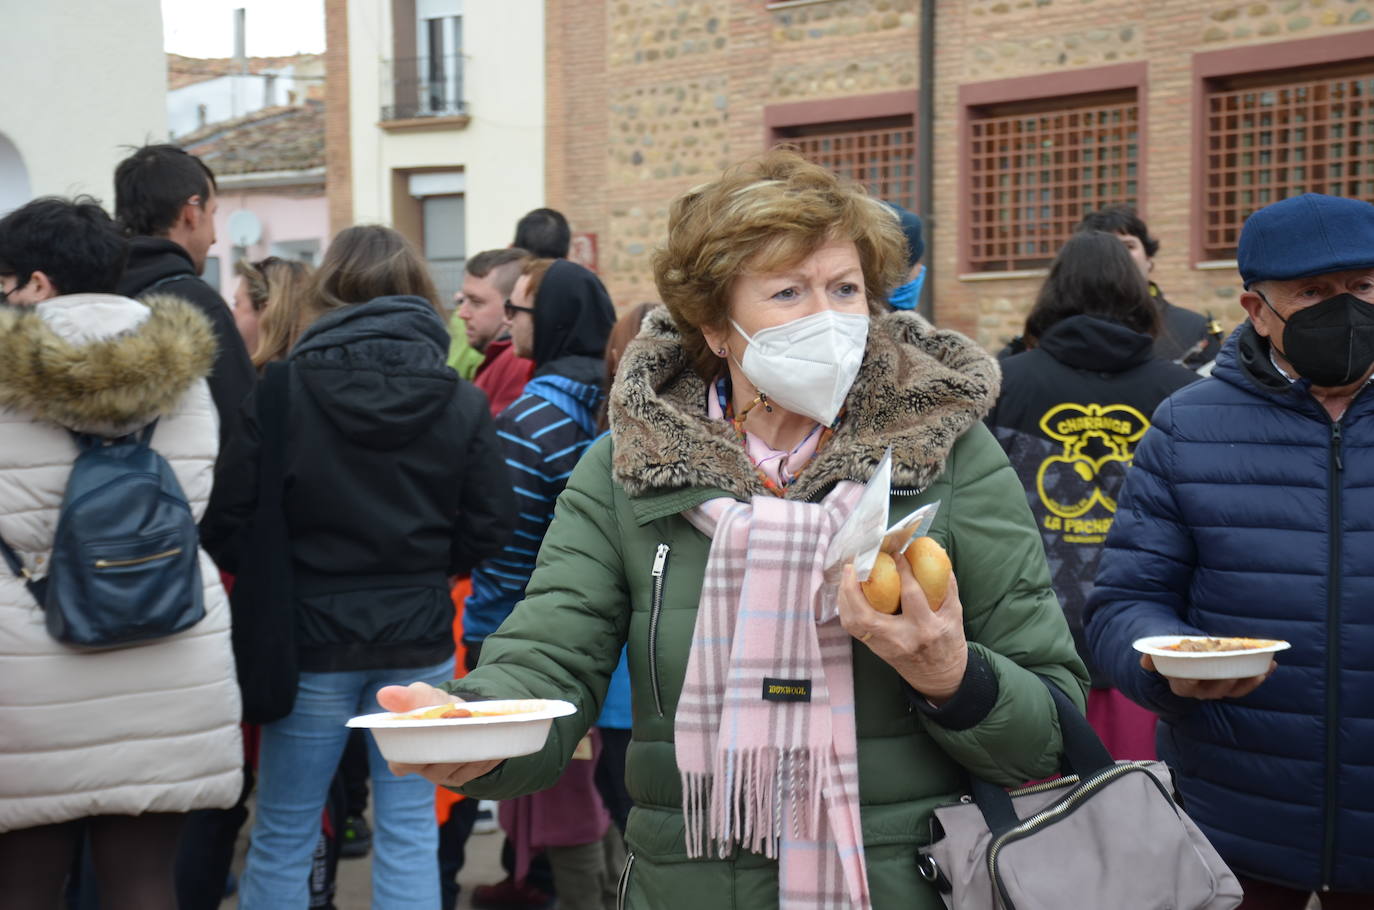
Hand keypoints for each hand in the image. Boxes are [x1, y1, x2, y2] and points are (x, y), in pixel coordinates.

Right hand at [375, 682, 502, 786]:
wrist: (460, 714)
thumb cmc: (434, 707)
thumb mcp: (423, 697)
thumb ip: (407, 698)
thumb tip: (384, 694)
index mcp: (402, 753)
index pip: (401, 762)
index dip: (413, 754)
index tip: (431, 733)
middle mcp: (422, 768)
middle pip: (434, 766)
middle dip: (449, 749)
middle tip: (463, 730)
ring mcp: (443, 775)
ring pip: (457, 769)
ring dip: (471, 753)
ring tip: (484, 734)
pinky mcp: (464, 777)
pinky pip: (476, 771)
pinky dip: (487, 758)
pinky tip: (496, 745)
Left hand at [837, 554, 967, 703]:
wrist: (939, 677)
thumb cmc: (947, 642)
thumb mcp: (954, 615)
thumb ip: (946, 586)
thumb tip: (938, 555)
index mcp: (925, 628)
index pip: (911, 595)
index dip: (902, 571)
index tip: (896, 554)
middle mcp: (900, 639)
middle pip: (866, 615)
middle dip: (853, 589)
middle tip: (852, 566)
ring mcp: (883, 646)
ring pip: (854, 623)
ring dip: (845, 597)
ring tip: (847, 575)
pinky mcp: (873, 649)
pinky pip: (853, 628)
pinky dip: (846, 608)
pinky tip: (848, 592)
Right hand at [1139, 654, 1275, 699]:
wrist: (1182, 650)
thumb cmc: (1171, 647)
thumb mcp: (1160, 648)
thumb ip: (1153, 653)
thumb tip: (1145, 661)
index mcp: (1180, 683)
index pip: (1186, 686)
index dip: (1193, 680)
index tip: (1198, 672)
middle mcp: (1199, 691)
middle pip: (1214, 690)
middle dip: (1227, 680)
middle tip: (1236, 666)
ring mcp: (1217, 689)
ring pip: (1234, 691)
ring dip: (1250, 681)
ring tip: (1262, 668)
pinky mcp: (1232, 685)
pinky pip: (1247, 685)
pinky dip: (1259, 676)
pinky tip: (1270, 665)